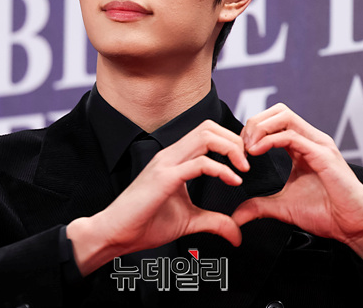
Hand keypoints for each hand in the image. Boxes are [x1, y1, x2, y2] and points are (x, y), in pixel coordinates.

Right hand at [67, 120, 249, 274]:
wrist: (115, 234)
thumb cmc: (144, 225)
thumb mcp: (189, 222)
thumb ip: (214, 222)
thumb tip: (237, 233)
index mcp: (174, 159)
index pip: (206, 133)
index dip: (230, 142)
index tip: (244, 162)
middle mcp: (170, 155)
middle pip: (209, 127)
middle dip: (234, 141)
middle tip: (247, 163)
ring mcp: (166, 164)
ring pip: (205, 136)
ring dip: (231, 149)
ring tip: (242, 169)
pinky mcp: (164, 178)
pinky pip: (200, 163)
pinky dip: (222, 170)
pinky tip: (232, 181)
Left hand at [231, 104, 362, 262]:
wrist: (355, 227)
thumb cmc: (327, 214)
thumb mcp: (283, 208)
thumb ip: (259, 207)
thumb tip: (237, 216)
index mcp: (303, 146)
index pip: (275, 120)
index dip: (253, 130)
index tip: (240, 152)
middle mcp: (312, 140)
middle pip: (278, 111)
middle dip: (254, 124)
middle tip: (242, 147)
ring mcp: (319, 145)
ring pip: (285, 116)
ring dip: (260, 128)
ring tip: (248, 149)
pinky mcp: (324, 156)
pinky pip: (293, 136)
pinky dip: (270, 141)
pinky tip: (257, 153)